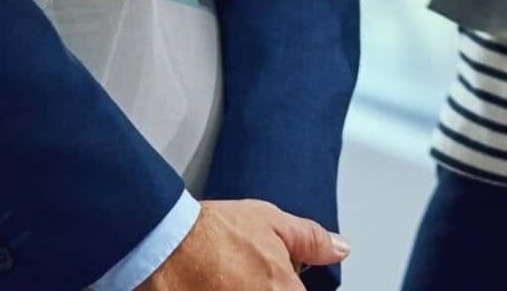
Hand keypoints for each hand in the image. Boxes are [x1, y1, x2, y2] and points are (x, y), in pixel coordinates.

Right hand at [141, 199, 348, 287]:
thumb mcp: (273, 222)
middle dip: (269, 285)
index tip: (280, 276)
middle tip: (247, 272)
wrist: (165, 245)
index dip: (293, 285)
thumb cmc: (216, 232)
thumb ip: (310, 240)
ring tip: (229, 277)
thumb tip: (341, 249)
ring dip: (246, 287)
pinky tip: (217, 285)